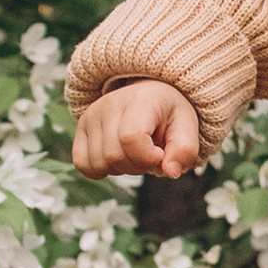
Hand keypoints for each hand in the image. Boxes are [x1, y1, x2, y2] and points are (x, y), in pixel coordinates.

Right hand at [71, 79, 200, 179]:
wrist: (150, 95)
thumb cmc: (169, 113)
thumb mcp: (186, 127)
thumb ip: (184, 150)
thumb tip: (170, 171)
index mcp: (141, 100)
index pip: (131, 138)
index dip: (148, 157)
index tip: (161, 153)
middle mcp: (110, 104)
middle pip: (114, 156)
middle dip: (138, 166)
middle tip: (151, 154)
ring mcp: (91, 115)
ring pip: (99, 163)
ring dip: (121, 169)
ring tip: (136, 152)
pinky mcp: (80, 127)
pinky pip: (82, 164)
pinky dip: (101, 169)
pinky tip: (118, 158)